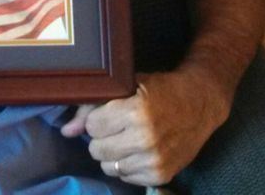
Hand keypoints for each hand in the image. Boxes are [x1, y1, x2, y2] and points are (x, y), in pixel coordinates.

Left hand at [60, 68, 228, 186]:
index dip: (96, 119)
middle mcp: (145, 139)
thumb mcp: (125, 87)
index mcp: (135, 112)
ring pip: (108, 166)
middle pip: (97, 149)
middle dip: (101, 137)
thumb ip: (90, 107)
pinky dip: (126, 165)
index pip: (92, 126)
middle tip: (115, 126)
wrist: (198, 104)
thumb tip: (66, 132)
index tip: (107, 113)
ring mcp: (154, 160)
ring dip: (112, 153)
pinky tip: (136, 150)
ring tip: (125, 137)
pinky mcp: (161, 175)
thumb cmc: (158, 90)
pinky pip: (125, 177)